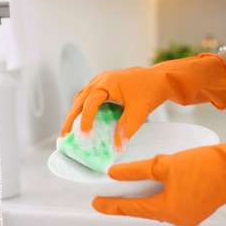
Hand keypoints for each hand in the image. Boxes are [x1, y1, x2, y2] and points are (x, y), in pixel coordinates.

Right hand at [61, 53, 225, 148]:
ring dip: (75, 112)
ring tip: (70, 129)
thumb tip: (116, 147)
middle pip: (79, 100)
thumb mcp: (139, 111)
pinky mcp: (103, 85)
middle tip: (65, 135)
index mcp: (107, 83)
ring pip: (81, 97)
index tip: (84, 134)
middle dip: (71, 118)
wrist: (160, 78)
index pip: (90, 103)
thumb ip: (126, 128)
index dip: (86, 119)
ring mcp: (100, 81)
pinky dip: (82, 108)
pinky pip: (87, 96)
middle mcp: (100, 80)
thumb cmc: (150, 91)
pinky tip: (82, 119)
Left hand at [92, 141, 225, 225]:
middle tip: (109, 197)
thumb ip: (137, 171)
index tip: (97, 203)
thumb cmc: (206, 166)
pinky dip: (156, 197)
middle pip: (143, 210)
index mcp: (167, 209)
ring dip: (141, 200)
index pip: (131, 208)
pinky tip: (150, 189)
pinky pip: (168, 204)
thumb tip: (117, 174)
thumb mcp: (164, 165)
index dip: (112, 205)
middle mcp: (177, 217)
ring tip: (126, 192)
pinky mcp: (195, 208)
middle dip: (125, 203)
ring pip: (156, 207)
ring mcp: (187, 215)